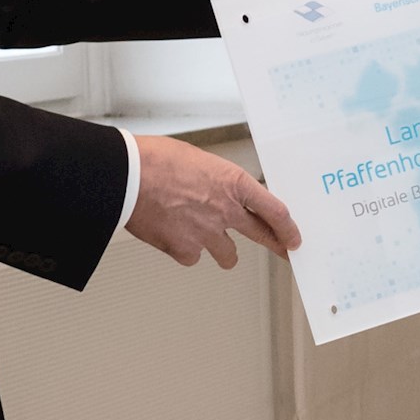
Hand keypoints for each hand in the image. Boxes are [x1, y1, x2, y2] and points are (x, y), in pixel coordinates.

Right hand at [126, 134, 300, 268]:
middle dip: (276, 245)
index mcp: (233, 183)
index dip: (288, 228)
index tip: (294, 238)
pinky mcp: (184, 250)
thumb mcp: (198, 161)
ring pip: (227, 255)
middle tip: (284, 252)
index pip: (274, 210)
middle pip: (261, 235)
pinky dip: (185, 250)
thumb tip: (218, 193)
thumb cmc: (154, 161)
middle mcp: (225, 211)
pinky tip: (172, 233)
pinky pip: (193, 257)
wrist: (125, 176)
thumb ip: (216, 183)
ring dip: (221, 249)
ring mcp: (206, 233)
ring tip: (205, 237)